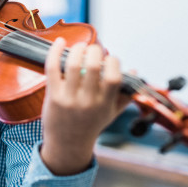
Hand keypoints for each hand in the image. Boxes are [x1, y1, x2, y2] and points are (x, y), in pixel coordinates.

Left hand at [40, 38, 129, 174]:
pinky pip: (53, 69)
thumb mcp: (112, 113)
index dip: (113, 62)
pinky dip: (54, 52)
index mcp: (105, 103)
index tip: (109, 59)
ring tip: (80, 46)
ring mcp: (69, 99)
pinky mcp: (53, 96)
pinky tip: (60, 42)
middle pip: (92, 67)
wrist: (68, 145)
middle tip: (94, 49)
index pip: (113, 77)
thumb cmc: (91, 125)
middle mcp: (88, 101)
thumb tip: (134, 70)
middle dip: (95, 50)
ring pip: (72, 65)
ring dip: (77, 49)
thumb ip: (125, 94)